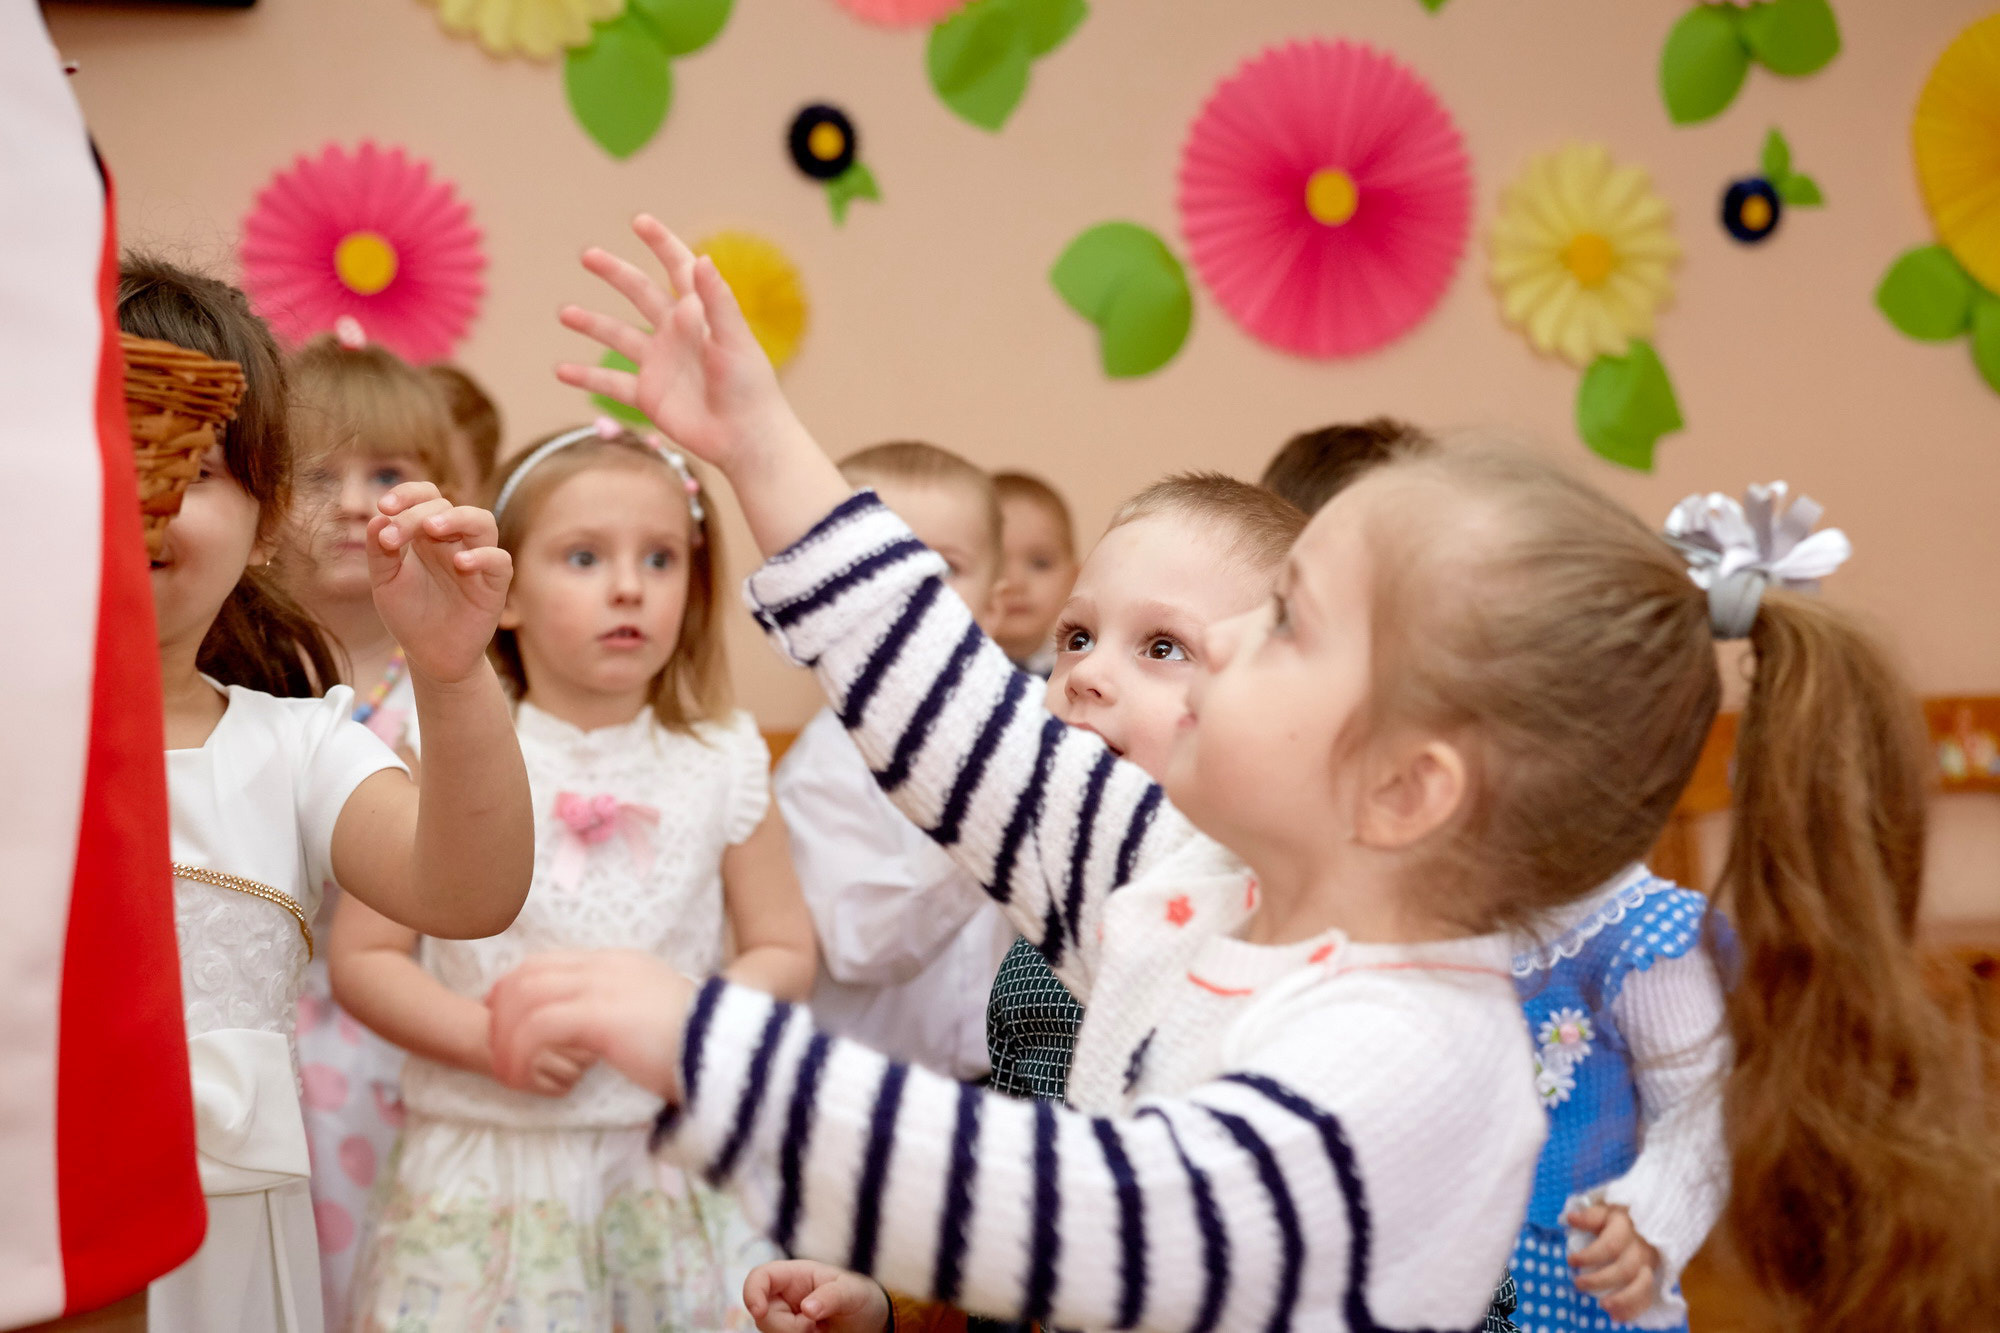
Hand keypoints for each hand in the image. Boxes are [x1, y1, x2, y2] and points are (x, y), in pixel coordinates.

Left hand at [368, 481, 510, 685]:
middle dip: (417, 514)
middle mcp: (454, 542)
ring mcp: (477, 560)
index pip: (426, 496)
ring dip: (457, 518)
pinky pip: (499, 560)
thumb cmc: (410, 616)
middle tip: (393, 538)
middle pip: (446, 506)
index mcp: (428, 536)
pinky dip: (483, 556)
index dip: (407, 494)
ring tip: (432, 528)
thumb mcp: (385, 582)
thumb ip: (380, 552)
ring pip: (482, 521)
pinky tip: (460, 564)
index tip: (383, 507)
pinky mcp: (494, 585)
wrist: (430, 655)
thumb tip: (377, 518)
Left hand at [486, 951, 695, 1101]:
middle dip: (502, 1011)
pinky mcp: (598, 1014)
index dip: (516, 989)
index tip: (505, 1022)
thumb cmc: (696, 1050)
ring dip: (506, 1037)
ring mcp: (602, 985)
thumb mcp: (654, 1019)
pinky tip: (523, 1078)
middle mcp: (607, 965)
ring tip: (507, 1071)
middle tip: (497, 1049)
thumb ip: (622, 1015)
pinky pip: (537, 1026)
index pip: (549, 961)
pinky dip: (520, 1053)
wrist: (726, 1056)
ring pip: (525, 997)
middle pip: (528, 973)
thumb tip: (596, 1038)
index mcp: (621, 963)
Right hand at [555, 215, 800, 476]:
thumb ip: (717, 301)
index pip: (678, 269)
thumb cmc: (750, 388)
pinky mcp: (649, 395)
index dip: (661, 244)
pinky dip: (586, 377)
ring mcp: (659, 364)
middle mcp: (676, 334)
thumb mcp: (734, 340)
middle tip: (587, 255)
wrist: (746, 438)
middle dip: (616, 272)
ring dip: (591, 323)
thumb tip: (702, 257)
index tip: (640, 221)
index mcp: (700, 315)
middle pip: (640, 293)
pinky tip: (561, 370)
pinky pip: (611, 384)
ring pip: (618, 336)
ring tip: (564, 312)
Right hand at [743, 1261, 890, 1332]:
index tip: (759, 1312)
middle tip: (815, 1326)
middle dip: (786, 1326)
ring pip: (771, 1332)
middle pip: (763, 1313)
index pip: (760, 1276)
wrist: (869, 1323)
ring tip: (819, 1329)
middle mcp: (784, 1296)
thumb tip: (807, 1309)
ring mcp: (785, 1318)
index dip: (752, 1292)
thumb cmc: (860, 1297)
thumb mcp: (852, 1292)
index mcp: (795, 1275)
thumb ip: (831, 1296)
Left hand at [1567, 1202, 1663, 1321]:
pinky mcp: (1654, 1277)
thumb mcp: (1605, 1209)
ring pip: (1643, 1286)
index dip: (1589, 1256)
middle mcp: (1641, 1247)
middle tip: (1578, 1284)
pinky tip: (1616, 1317)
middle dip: (1600, 1280)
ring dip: (1623, 1300)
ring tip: (1603, 1306)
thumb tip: (1571, 1219)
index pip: (1610, 1245)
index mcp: (1627, 1227)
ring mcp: (1650, 1263)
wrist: (1651, 1221)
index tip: (1571, 1261)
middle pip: (1625, 1269)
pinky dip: (1634, 1310)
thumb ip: (1590, 1216)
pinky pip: (1648, 1297)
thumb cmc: (1619, 1217)